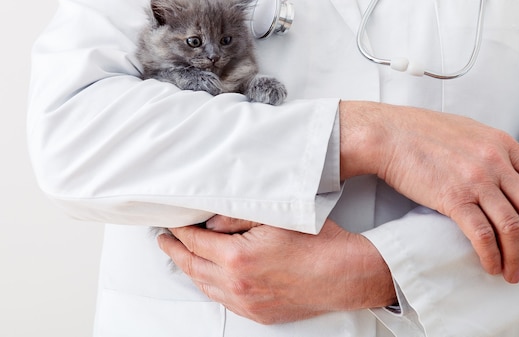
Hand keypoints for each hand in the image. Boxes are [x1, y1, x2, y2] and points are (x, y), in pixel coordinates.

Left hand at [157, 219, 395, 324]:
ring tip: (181, 257)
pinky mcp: (259, 313)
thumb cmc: (317, 242)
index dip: (180, 231)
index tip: (171, 223)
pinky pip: (223, 300)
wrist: (345, 273)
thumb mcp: (275, 216)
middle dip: (175, 252)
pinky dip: (209, 286)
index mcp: (238, 258)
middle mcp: (237, 284)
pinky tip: (209, 278)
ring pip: (205, 287)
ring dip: (190, 270)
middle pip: (193, 267)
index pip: (195, 242)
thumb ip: (237, 215)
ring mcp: (247, 303)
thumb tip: (211, 220)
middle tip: (163, 240)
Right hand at [339, 101, 518, 282]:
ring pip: (512, 225)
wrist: (389, 134)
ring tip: (514, 272)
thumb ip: (507, 148)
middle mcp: (494, 161)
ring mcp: (475, 179)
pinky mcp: (452, 197)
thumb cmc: (424, 132)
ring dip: (517, 255)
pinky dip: (491, 254)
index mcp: (502, 144)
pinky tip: (490, 265)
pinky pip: (482, 234)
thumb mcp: (474, 131)